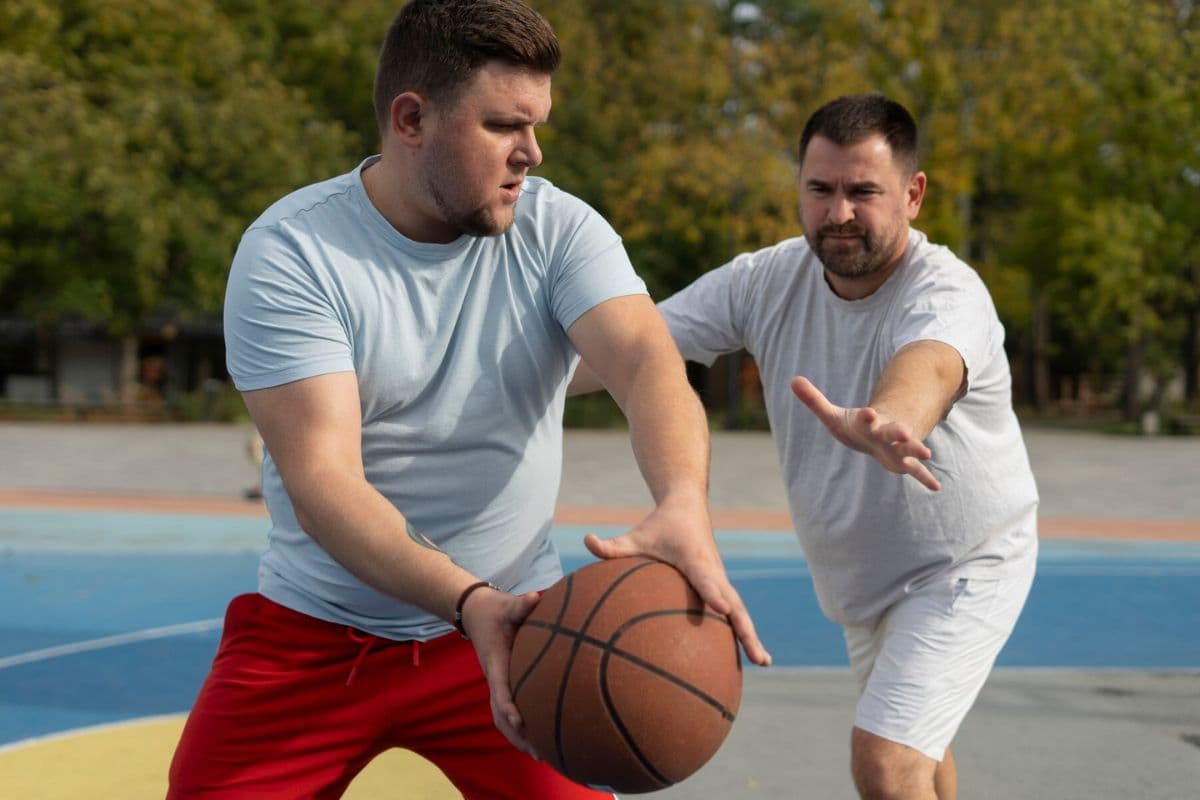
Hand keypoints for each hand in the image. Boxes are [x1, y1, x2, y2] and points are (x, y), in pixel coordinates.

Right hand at [459, 586, 542, 756]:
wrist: (476, 612)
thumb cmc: (495, 610)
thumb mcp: (507, 605)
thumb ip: (520, 605)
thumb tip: (535, 598)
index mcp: (496, 663)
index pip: (500, 689)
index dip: (509, 707)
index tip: (521, 722)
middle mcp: (495, 678)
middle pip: (501, 715)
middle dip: (518, 735)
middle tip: (539, 753)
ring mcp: (497, 682)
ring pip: (503, 718)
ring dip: (518, 737)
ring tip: (541, 755)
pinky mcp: (502, 683)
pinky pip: (508, 710)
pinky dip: (519, 727)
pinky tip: (537, 737)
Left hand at [582, 497, 771, 666]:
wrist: (688, 507)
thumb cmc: (660, 525)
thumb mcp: (636, 535)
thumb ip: (612, 545)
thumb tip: (586, 541)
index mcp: (694, 559)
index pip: (705, 578)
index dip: (712, 593)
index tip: (720, 610)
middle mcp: (714, 572)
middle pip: (735, 605)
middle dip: (747, 630)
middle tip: (759, 658)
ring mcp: (721, 580)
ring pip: (740, 611)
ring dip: (751, 635)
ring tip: (763, 662)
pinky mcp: (721, 586)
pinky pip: (733, 612)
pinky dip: (741, 631)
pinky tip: (745, 656)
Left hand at [791, 375, 940, 490]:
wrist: (878, 432)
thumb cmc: (854, 425)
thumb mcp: (832, 416)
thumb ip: (814, 400)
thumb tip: (792, 380)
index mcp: (868, 423)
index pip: (866, 419)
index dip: (867, 417)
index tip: (868, 412)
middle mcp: (885, 434)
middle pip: (891, 431)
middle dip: (897, 431)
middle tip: (903, 431)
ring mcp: (896, 448)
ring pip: (907, 448)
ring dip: (915, 450)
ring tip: (927, 453)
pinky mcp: (902, 462)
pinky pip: (916, 471)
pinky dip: (925, 477)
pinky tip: (937, 486)